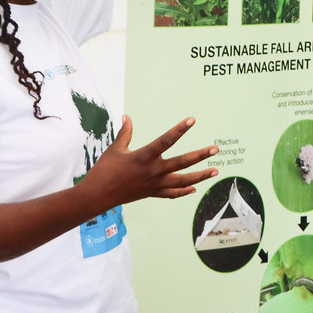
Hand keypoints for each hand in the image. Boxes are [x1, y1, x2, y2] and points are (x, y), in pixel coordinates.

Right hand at [82, 115, 218, 207]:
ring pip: (183, 181)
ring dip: (200, 176)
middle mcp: (153, 171)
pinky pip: (172, 193)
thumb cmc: (104, 170)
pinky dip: (184, 191)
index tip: (192, 120)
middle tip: (215, 149)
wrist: (97, 196)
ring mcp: (155, 184)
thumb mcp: (115, 149)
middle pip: (182, 162)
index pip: (166, 140)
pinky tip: (194, 188)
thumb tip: (126, 116)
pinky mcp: (152, 193)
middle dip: (200, 155)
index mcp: (144, 156)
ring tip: (215, 171)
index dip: (179, 129)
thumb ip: (125, 133)